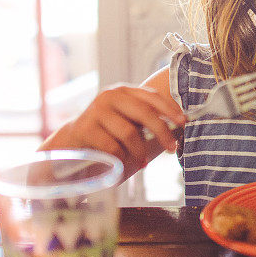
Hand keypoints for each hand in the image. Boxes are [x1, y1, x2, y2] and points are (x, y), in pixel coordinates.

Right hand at [39, 83, 185, 180]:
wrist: (71, 141)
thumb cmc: (107, 131)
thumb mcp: (127, 119)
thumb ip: (146, 118)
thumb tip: (180, 124)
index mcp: (123, 91)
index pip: (151, 96)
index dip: (170, 109)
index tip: (184, 122)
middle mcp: (109, 96)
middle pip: (144, 113)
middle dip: (162, 132)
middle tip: (173, 148)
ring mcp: (96, 111)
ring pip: (129, 132)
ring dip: (140, 151)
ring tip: (143, 162)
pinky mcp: (85, 128)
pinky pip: (113, 147)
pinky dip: (122, 159)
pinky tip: (124, 165)